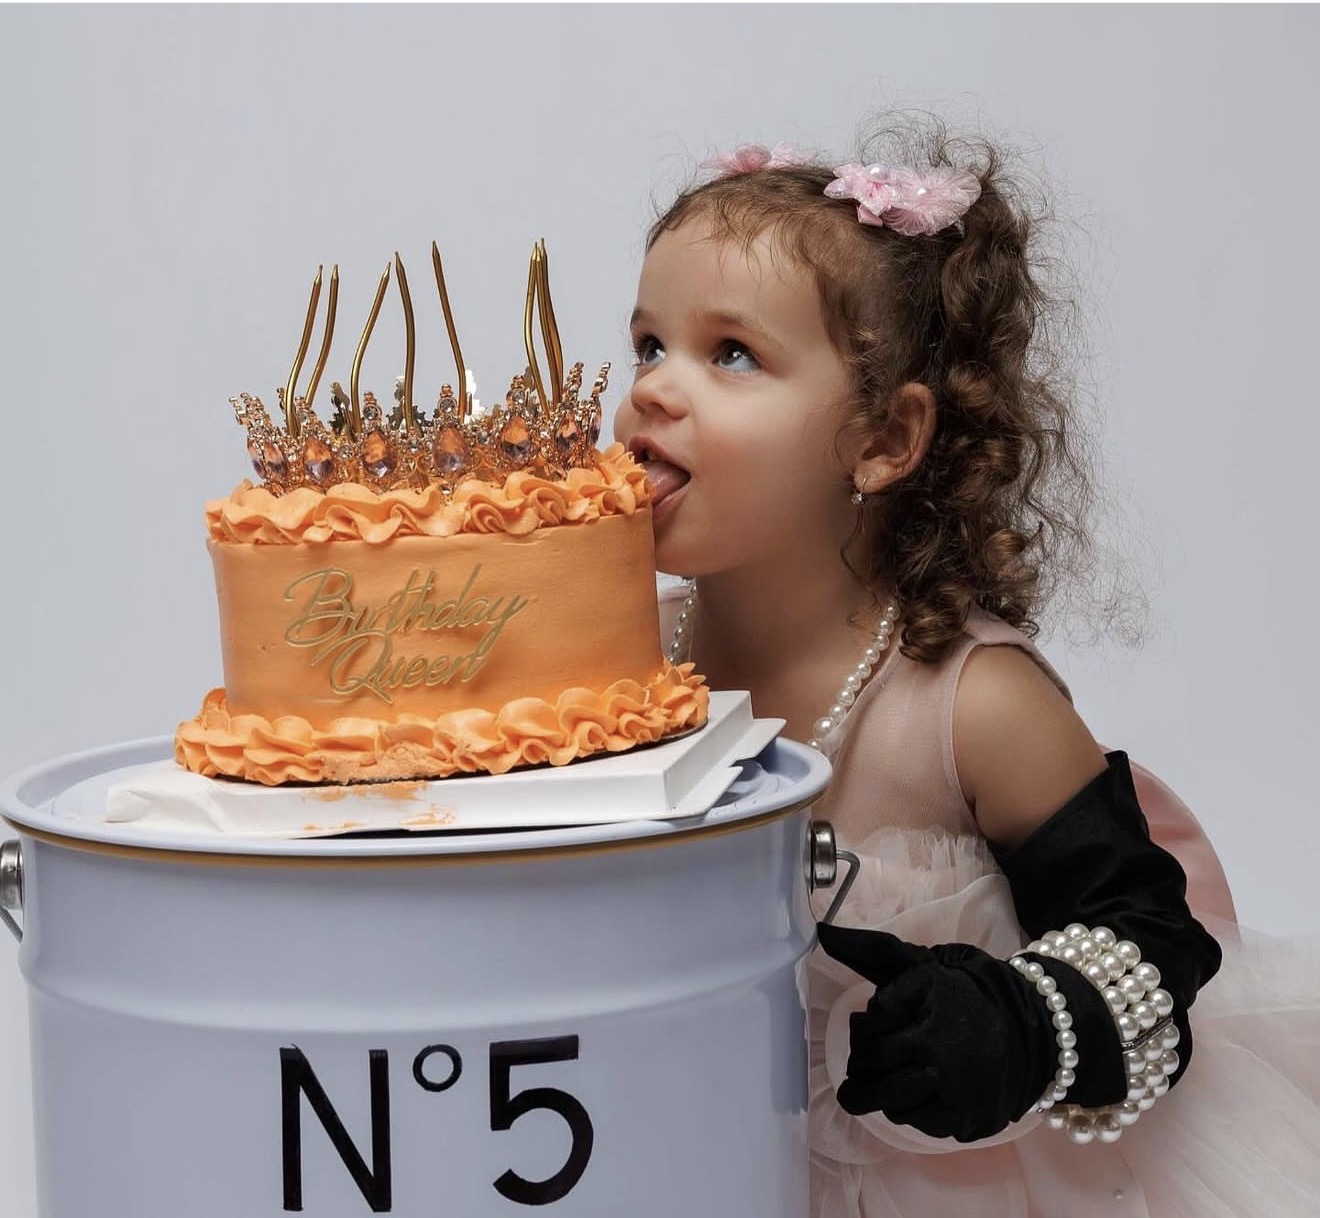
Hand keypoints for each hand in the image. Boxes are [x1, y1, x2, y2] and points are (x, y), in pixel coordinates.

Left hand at [815, 922, 1055, 1142]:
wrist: (1030, 1030)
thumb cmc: (962, 995)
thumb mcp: (920, 965)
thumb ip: (871, 949)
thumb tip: (822, 932)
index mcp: (926, 993)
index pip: (871, 1020)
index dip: (868, 1026)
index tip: (876, 1026)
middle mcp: (938, 1040)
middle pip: (871, 1061)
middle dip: (863, 1063)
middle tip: (868, 1063)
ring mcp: (953, 1083)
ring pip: (886, 1094)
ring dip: (874, 1090)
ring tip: (873, 1086)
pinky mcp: (965, 1116)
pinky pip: (912, 1119)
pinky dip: (906, 1108)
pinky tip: (918, 1092)